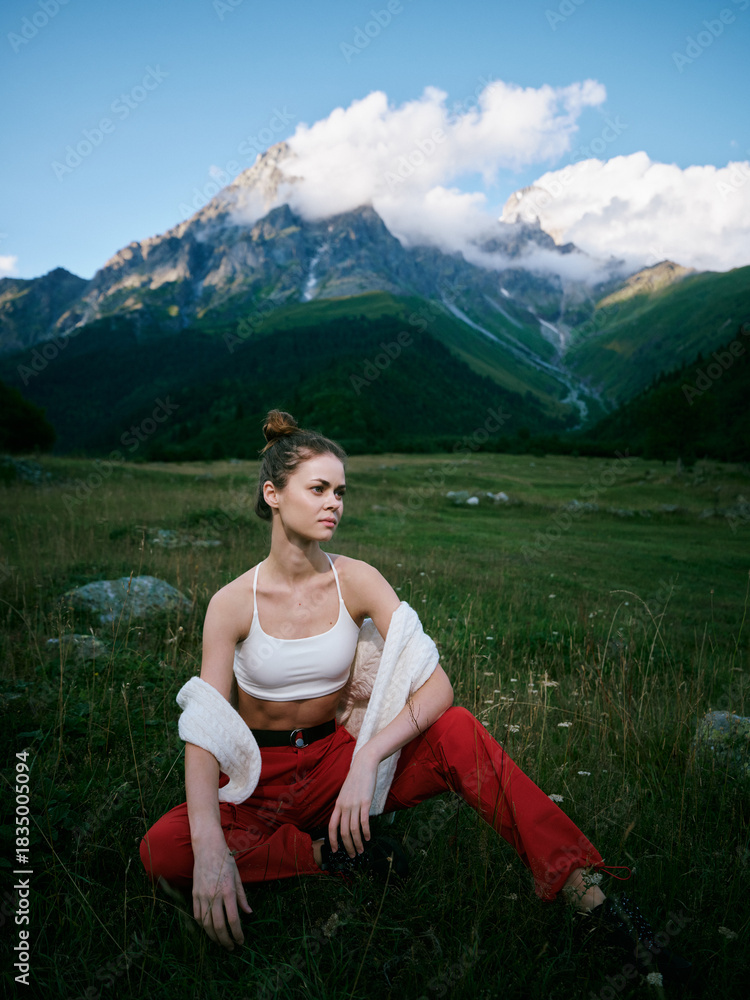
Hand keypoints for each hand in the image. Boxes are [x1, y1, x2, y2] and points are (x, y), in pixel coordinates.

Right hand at [192, 836, 252, 950]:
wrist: (207, 848)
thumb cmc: (225, 861)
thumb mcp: (238, 877)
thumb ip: (242, 897)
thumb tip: (249, 913)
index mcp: (228, 891)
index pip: (233, 920)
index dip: (237, 934)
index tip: (241, 941)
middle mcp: (214, 896)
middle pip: (218, 926)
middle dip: (226, 940)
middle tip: (231, 947)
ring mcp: (202, 896)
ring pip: (206, 924)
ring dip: (213, 937)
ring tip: (220, 942)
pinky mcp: (194, 895)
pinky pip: (197, 916)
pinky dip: (202, 926)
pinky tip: (208, 930)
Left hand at [328, 749, 378, 857]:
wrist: (364, 765)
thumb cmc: (356, 779)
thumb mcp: (346, 793)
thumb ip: (345, 805)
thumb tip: (346, 818)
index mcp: (338, 805)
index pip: (331, 826)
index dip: (332, 840)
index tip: (336, 850)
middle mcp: (344, 806)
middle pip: (343, 832)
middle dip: (347, 846)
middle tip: (352, 855)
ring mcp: (354, 804)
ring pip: (353, 830)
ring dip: (357, 843)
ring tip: (361, 850)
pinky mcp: (365, 802)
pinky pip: (364, 822)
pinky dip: (366, 832)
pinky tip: (368, 838)